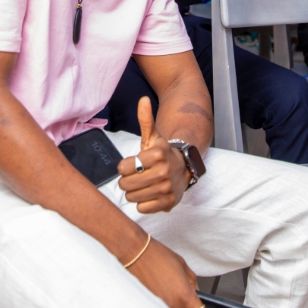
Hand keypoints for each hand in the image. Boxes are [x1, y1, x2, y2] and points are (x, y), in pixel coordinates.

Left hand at [118, 97, 190, 212]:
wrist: (184, 168)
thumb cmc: (162, 153)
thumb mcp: (153, 136)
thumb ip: (145, 119)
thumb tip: (143, 100)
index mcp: (157, 154)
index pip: (123, 168)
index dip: (125, 167)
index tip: (133, 164)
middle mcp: (163, 172)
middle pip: (126, 185)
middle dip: (128, 181)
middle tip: (138, 176)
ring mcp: (166, 188)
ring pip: (132, 198)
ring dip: (135, 192)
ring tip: (144, 184)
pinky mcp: (168, 203)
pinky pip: (142, 208)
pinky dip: (143, 203)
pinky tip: (150, 193)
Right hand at [126, 237, 228, 307]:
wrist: (133, 254)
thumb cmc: (156, 257)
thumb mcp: (183, 266)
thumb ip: (192, 283)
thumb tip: (195, 292)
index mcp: (185, 297)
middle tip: (177, 291)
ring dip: (174, 306)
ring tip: (165, 287)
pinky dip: (162, 305)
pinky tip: (157, 290)